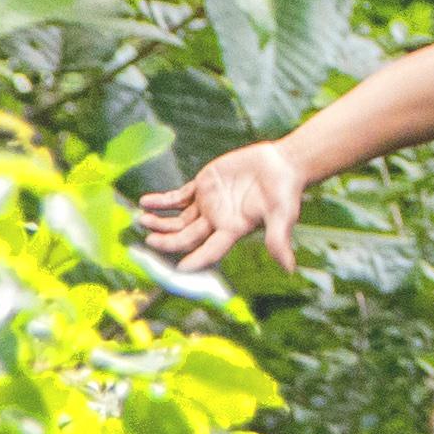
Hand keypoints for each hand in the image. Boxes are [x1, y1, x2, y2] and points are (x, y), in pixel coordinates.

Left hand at [138, 143, 309, 276]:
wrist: (281, 164)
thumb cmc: (285, 191)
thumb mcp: (282, 214)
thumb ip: (279, 239)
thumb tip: (290, 269)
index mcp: (232, 231)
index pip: (209, 251)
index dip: (195, 260)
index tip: (179, 269)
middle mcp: (216, 222)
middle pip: (186, 238)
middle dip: (167, 241)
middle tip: (150, 241)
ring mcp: (207, 205)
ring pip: (177, 220)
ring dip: (160, 222)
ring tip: (143, 220)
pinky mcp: (202, 186)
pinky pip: (176, 198)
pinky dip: (161, 201)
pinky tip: (145, 202)